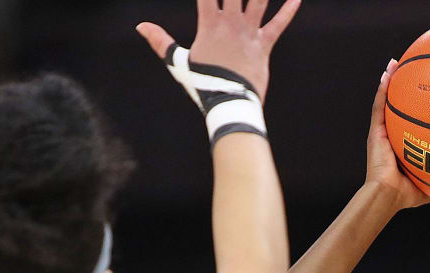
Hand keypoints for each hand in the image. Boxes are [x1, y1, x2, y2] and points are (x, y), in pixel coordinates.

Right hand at [136, 0, 300, 103]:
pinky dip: (288, 11)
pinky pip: (279, 24)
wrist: (229, 103)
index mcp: (210, 24)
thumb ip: (161, 42)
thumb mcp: (178, 63)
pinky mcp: (264, 45)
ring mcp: (249, 33)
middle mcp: (231, 23)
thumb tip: (140, 26)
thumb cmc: (203, 84)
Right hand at [365, 60, 429, 208]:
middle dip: (403, 88)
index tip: (428, 93)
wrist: (388, 195)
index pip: (411, 121)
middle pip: (398, 106)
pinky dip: (382, 90)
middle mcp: (392, 135)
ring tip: (395, 63)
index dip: (417, 107)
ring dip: (390, 82)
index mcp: (404, 144)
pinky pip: (379, 106)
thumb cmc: (407, 194)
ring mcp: (382, 132)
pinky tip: (387, 74)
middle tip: (411, 70)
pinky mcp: (375, 132)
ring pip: (386, 101)